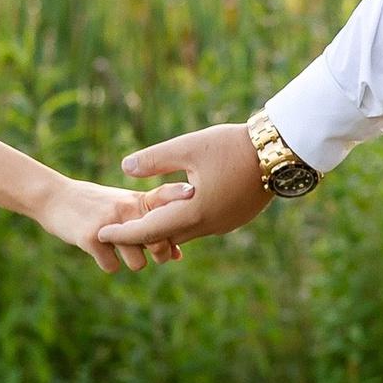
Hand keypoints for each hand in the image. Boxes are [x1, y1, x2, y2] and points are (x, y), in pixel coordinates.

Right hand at [35, 176, 180, 273]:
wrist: (55, 198)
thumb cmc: (96, 205)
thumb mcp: (124, 209)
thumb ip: (151, 227)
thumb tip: (178, 256)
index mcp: (137, 199)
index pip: (163, 195)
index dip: (178, 194)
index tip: (192, 191)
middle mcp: (126, 209)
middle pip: (158, 242)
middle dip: (157, 254)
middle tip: (146, 251)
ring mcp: (109, 223)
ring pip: (138, 263)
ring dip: (129, 261)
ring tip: (115, 247)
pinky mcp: (91, 238)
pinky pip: (112, 267)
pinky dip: (106, 263)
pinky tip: (97, 249)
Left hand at [95, 121, 267, 251]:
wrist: (281, 151)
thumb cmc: (233, 145)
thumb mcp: (188, 146)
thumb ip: (155, 159)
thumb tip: (125, 167)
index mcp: (194, 212)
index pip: (149, 230)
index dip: (123, 233)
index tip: (100, 234)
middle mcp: (210, 225)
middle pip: (166, 236)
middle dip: (141, 234)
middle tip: (116, 230)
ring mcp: (225, 225)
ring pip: (186, 232)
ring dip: (164, 228)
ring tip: (142, 221)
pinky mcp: (236, 218)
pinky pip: (203, 226)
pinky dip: (185, 222)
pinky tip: (177, 211)